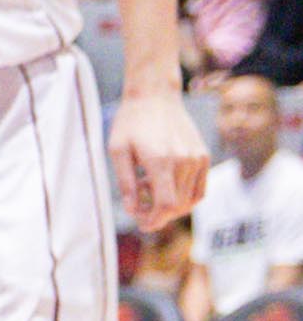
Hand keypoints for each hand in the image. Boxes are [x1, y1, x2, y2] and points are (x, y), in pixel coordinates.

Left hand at [114, 82, 210, 231]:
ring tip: (145, 187)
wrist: (155, 96)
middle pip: (178, 206)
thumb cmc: (131, 122)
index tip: (142, 224)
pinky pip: (199, 189)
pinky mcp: (204, 156)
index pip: (167, 205)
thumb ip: (126, 183)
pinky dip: (184, 197)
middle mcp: (185, 161)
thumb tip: (132, 210)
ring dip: (169, 204)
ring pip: (189, 200)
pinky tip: (162, 185)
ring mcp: (198, 159)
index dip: (155, 220)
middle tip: (138, 208)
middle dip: (158, 215)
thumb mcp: (117, 151)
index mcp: (161, 161)